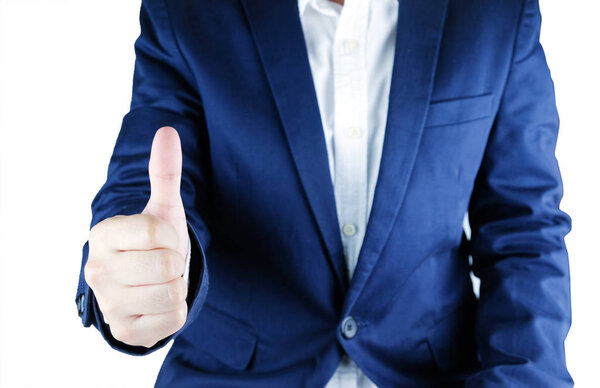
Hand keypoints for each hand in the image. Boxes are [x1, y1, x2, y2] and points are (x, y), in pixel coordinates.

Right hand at [85, 127, 189, 347]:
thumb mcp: (162, 208)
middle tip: (163, 264)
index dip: (171, 237)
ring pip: (171, 293)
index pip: (155, 232)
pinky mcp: (126, 331)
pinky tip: (160, 302)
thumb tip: (167, 131)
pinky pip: (174, 319)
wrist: (147, 283)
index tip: (162, 241)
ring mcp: (109, 304)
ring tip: (161, 282)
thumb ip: (164, 172)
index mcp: (103, 235)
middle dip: (175, 263)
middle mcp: (97, 270)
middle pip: (166, 265)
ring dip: (177, 286)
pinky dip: (176, 311)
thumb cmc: (155, 243)